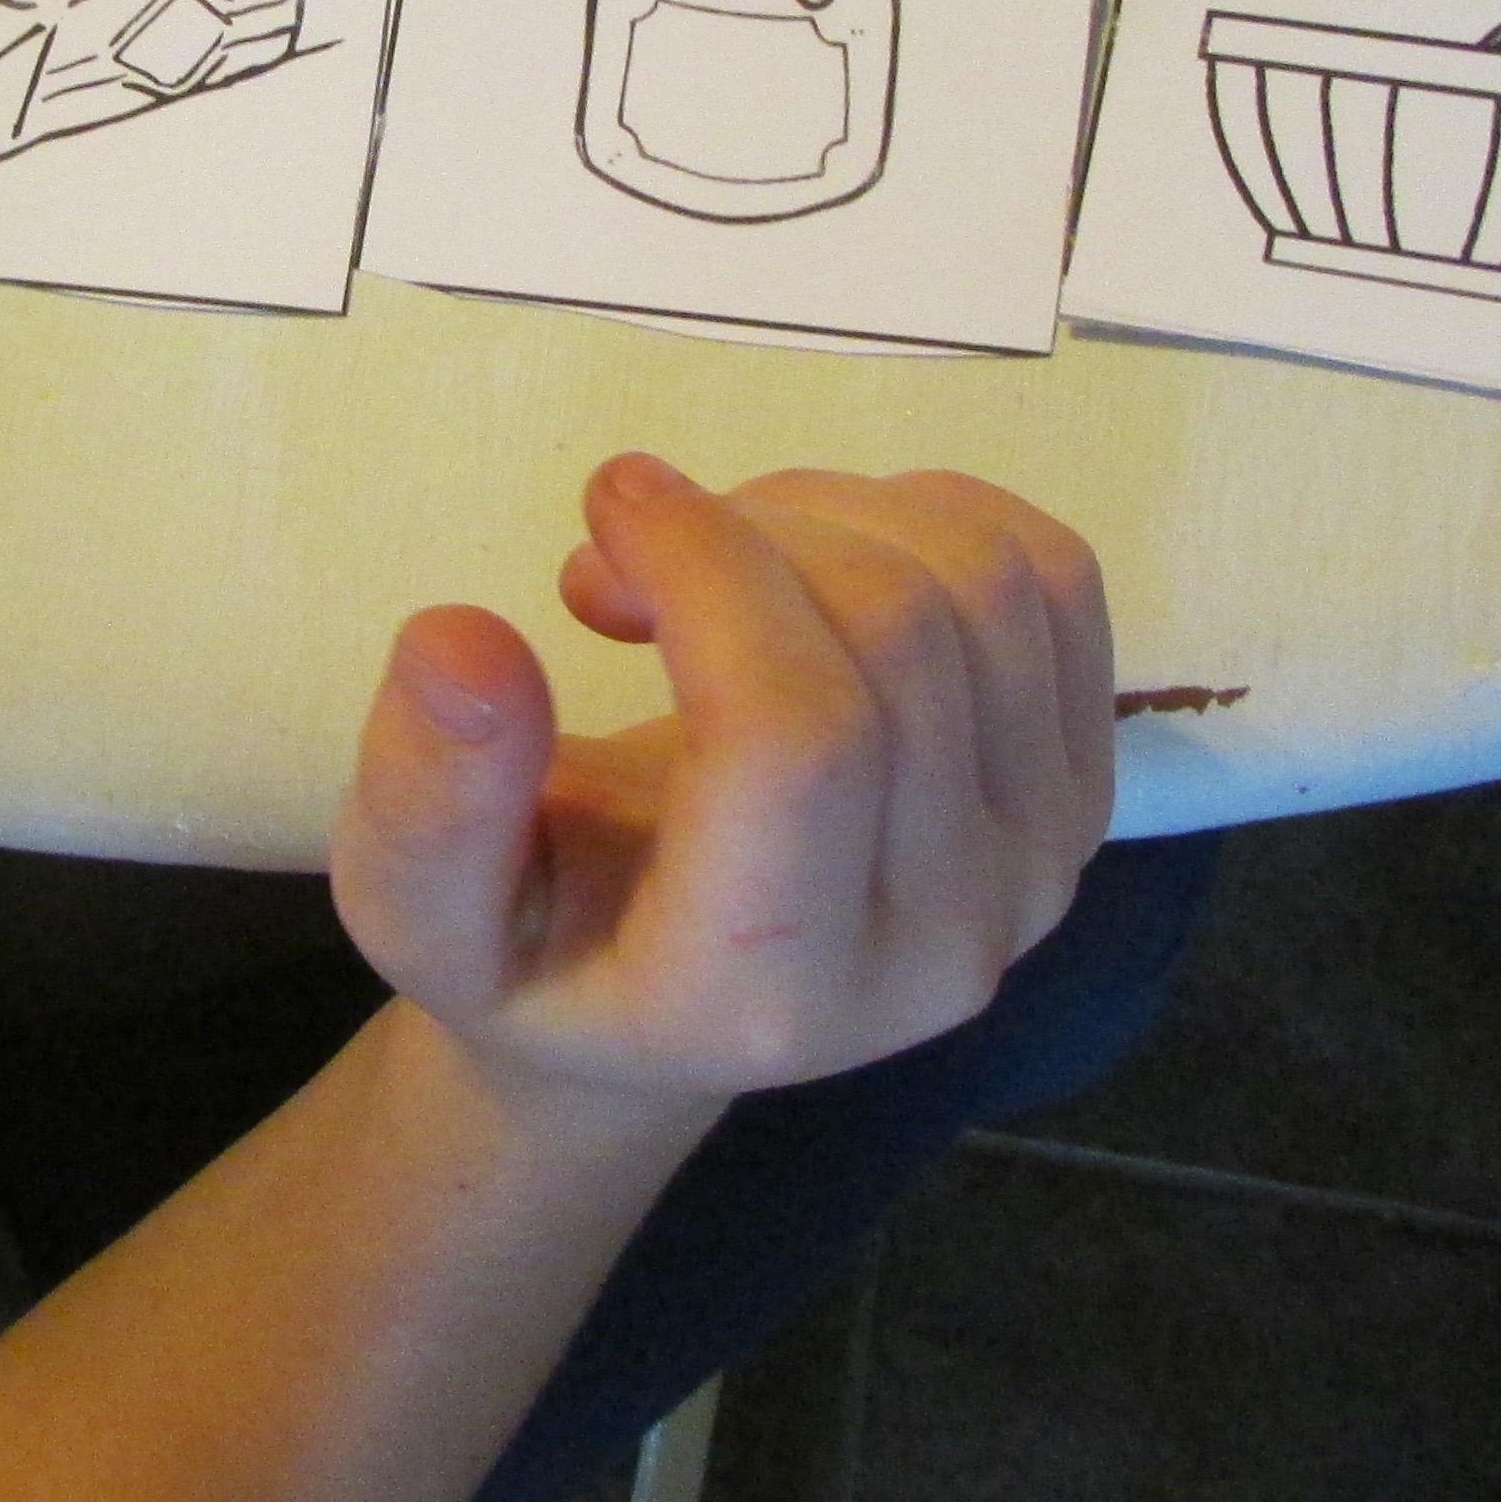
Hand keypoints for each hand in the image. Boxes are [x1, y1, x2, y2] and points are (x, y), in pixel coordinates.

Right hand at [329, 456, 1114, 1108]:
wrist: (670, 1001)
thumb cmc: (535, 943)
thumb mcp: (418, 910)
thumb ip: (426, 800)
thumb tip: (458, 642)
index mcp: (768, 989)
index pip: (795, 739)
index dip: (706, 571)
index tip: (608, 501)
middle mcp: (941, 943)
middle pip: (899, 635)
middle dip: (743, 529)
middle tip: (618, 549)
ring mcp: (1034, 866)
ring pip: (983, 583)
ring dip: (825, 511)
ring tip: (706, 559)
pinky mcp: (1082, 789)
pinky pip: (1050, 575)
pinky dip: (921, 511)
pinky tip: (812, 560)